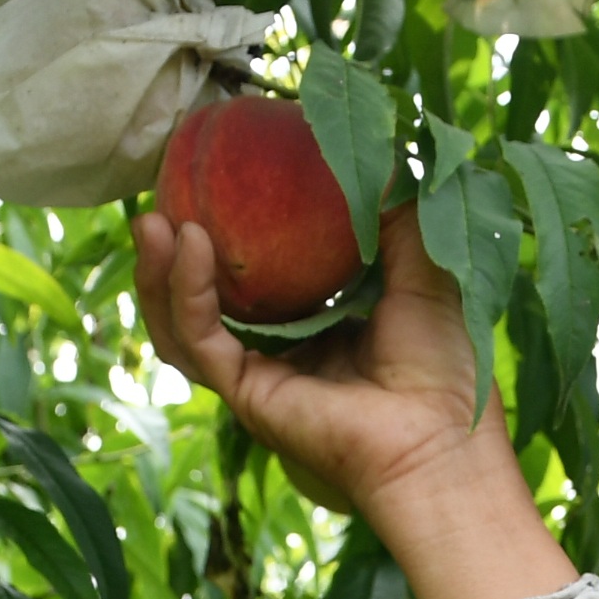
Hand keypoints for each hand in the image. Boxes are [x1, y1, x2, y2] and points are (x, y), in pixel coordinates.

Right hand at [131, 203, 575, 598]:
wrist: (444, 442)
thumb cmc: (447, 366)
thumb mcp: (424, 268)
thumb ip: (394, 215)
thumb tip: (374, 156)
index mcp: (322, 325)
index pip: (259, 275)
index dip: (232, 231)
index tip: (218, 178)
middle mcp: (285, 353)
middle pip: (207, 299)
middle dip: (176, 251)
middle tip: (167, 193)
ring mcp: (262, 377)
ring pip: (185, 324)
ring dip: (160, 273)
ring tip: (152, 219)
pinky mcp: (248, 397)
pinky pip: (200, 340)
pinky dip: (185, 292)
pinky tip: (186, 244)